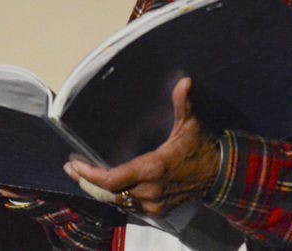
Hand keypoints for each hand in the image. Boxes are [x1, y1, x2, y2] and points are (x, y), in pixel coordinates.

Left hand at [65, 77, 219, 216]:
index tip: (75, 164)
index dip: (90, 175)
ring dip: (99, 190)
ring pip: (116, 201)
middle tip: (71, 168)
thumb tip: (184, 82)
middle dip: (87, 181)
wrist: (220, 175)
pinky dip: (115, 196)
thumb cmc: (203, 149)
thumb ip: (183, 104)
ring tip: (82, 175)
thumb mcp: (191, 125)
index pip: (112, 180)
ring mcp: (153, 204)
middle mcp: (149, 191)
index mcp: (153, 168)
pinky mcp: (157, 210)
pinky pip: (129, 206)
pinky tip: (106, 186)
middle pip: (108, 192)